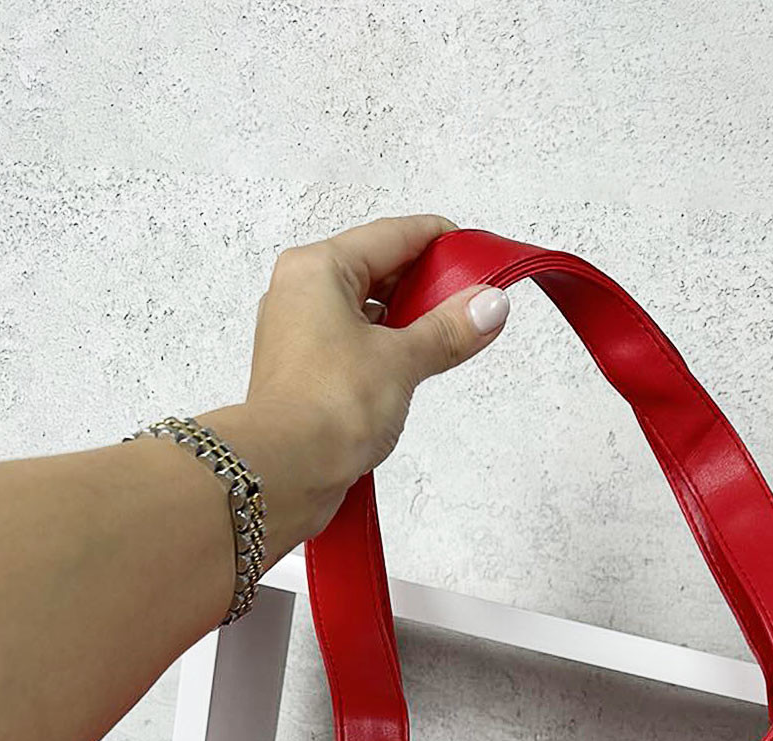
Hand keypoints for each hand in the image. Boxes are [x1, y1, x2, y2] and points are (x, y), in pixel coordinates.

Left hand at [211, 213, 509, 557]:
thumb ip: (449, 329)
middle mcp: (300, 293)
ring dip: (407, 321)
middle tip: (471, 299)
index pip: (392, 235)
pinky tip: (414, 365)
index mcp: (317, 268)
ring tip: (449, 336)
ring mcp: (298, 334)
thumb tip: (488, 305)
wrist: (284, 473)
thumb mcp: (402, 360)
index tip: (474, 252)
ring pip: (365, 310)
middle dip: (426, 284)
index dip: (439, 241)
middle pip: (377, 269)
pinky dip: (385, 348)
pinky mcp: (304, 372)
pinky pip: (353, 343)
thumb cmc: (324, 408)